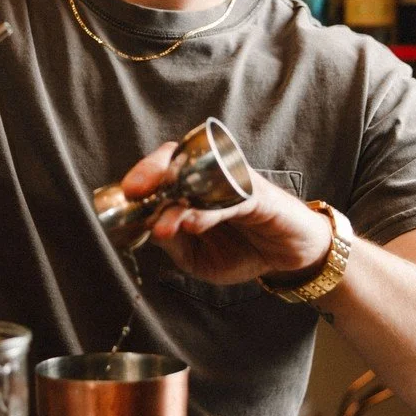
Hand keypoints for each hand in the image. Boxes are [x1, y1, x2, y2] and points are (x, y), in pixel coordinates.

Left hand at [121, 142, 331, 285]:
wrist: (290, 256)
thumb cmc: (242, 250)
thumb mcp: (196, 258)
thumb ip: (172, 243)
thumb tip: (146, 229)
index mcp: (193, 188)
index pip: (162, 168)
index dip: (141, 175)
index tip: (125, 193)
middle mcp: (212, 177)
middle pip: (177, 157)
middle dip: (152, 171)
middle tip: (136, 191)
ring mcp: (235, 182)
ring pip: (200, 176)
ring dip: (178, 201)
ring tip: (165, 227)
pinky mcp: (258, 194)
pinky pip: (230, 197)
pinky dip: (209, 210)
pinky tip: (194, 224)